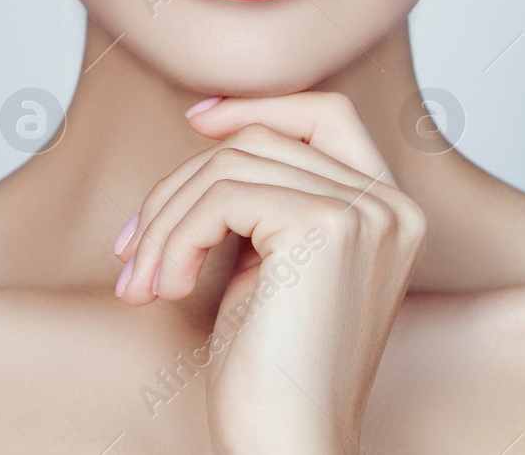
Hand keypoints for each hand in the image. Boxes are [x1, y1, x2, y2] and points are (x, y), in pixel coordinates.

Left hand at [113, 92, 426, 453]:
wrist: (288, 444)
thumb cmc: (272, 373)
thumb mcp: (271, 265)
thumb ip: (265, 200)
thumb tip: (210, 130)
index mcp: (389, 211)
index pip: (327, 113)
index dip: (259, 104)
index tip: (195, 121)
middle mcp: (391, 205)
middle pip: (261, 139)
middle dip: (181, 185)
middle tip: (133, 247)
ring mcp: (365, 212)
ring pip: (230, 164)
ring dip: (166, 221)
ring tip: (143, 280)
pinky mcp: (326, 226)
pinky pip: (221, 196)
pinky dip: (175, 238)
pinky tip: (167, 289)